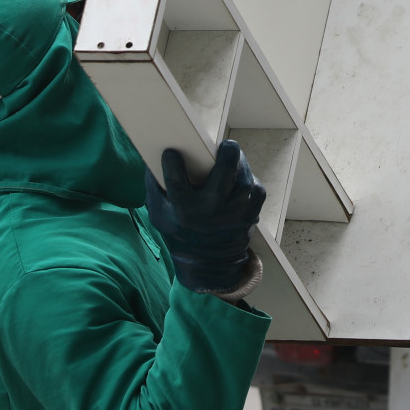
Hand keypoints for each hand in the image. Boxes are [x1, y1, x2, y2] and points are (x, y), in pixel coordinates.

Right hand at [144, 141, 265, 292]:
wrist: (205, 264)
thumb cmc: (179, 230)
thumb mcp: (158, 212)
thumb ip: (155, 185)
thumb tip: (153, 155)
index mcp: (184, 212)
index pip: (176, 185)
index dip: (173, 166)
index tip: (171, 152)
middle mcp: (209, 215)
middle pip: (223, 181)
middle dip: (227, 159)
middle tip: (226, 145)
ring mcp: (233, 218)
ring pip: (244, 184)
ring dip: (241, 166)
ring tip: (233, 155)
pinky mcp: (250, 218)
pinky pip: (257, 193)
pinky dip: (251, 181)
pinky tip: (241, 175)